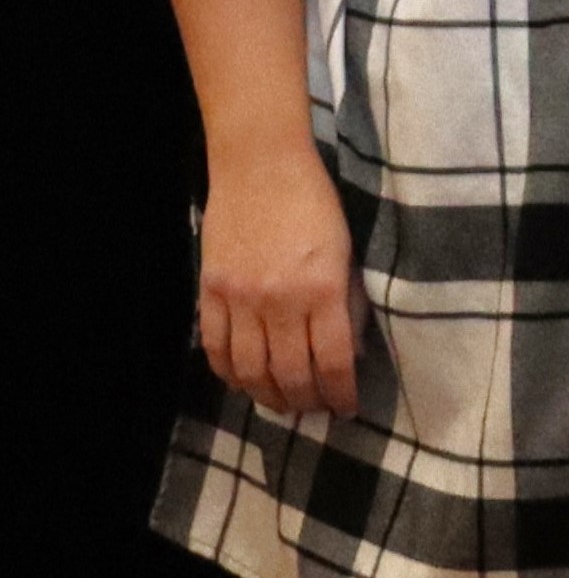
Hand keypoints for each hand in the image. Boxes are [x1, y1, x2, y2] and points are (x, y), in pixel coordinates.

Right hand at [198, 146, 364, 417]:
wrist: (262, 165)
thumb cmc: (317, 204)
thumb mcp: (348, 252)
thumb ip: (347, 304)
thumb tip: (348, 354)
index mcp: (323, 289)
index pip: (332, 361)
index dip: (340, 393)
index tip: (347, 409)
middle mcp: (280, 301)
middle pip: (290, 374)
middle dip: (306, 402)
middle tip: (315, 412)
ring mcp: (240, 298)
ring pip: (250, 370)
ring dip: (267, 396)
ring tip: (282, 405)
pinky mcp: (211, 291)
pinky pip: (216, 347)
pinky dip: (229, 374)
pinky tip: (244, 383)